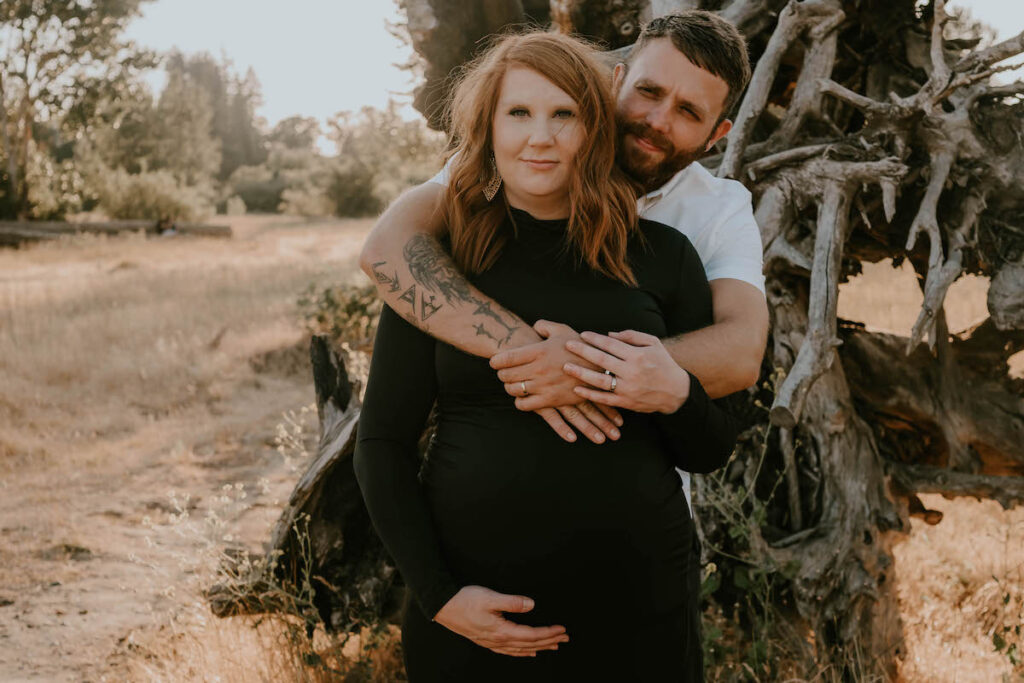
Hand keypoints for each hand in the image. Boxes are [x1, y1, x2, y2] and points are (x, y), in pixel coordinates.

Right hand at [433, 586, 569, 656]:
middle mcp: (498, 640)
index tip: (562, 630)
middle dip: (549, 641)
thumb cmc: (464, 600)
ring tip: (553, 646)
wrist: (443, 606)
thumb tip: (531, 605)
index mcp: (501, 630)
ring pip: (521, 649)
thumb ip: (512, 602)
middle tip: (565, 638)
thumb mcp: (490, 597)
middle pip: (529, 644)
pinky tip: (527, 652)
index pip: (531, 635)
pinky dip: (521, 652)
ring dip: (539, 647)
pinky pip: (509, 651)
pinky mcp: (486, 640)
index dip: (549, 633)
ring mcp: (492, 643)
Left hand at [492, 320, 621, 443]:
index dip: (495, 361)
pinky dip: (520, 402)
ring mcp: (543, 386)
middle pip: (506, 375)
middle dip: (501, 373)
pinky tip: (524, 396)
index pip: (506, 358)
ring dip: (510, 387)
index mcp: (539, 351)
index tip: (494, 362)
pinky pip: (524, 405)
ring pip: (513, 390)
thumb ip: (544, 326)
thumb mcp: (563, 330)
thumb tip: (533, 326)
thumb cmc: (580, 349)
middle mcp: (538, 369)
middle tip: (504, 372)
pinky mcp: (550, 400)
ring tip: (514, 383)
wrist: (600, 369)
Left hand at [564, 330, 690, 413]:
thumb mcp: (653, 343)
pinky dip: (590, 395)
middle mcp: (632, 372)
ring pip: (600, 380)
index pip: (611, 344)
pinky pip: (605, 399)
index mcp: (637, 355)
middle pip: (602, 360)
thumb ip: (631, 336)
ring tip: (566, 366)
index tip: (582, 334)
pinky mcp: (626, 402)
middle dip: (583, 351)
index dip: (595, 338)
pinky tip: (577, 389)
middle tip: (567, 344)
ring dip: (581, 373)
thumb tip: (609, 334)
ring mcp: (628, 388)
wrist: (676, 392)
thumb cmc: (663, 363)